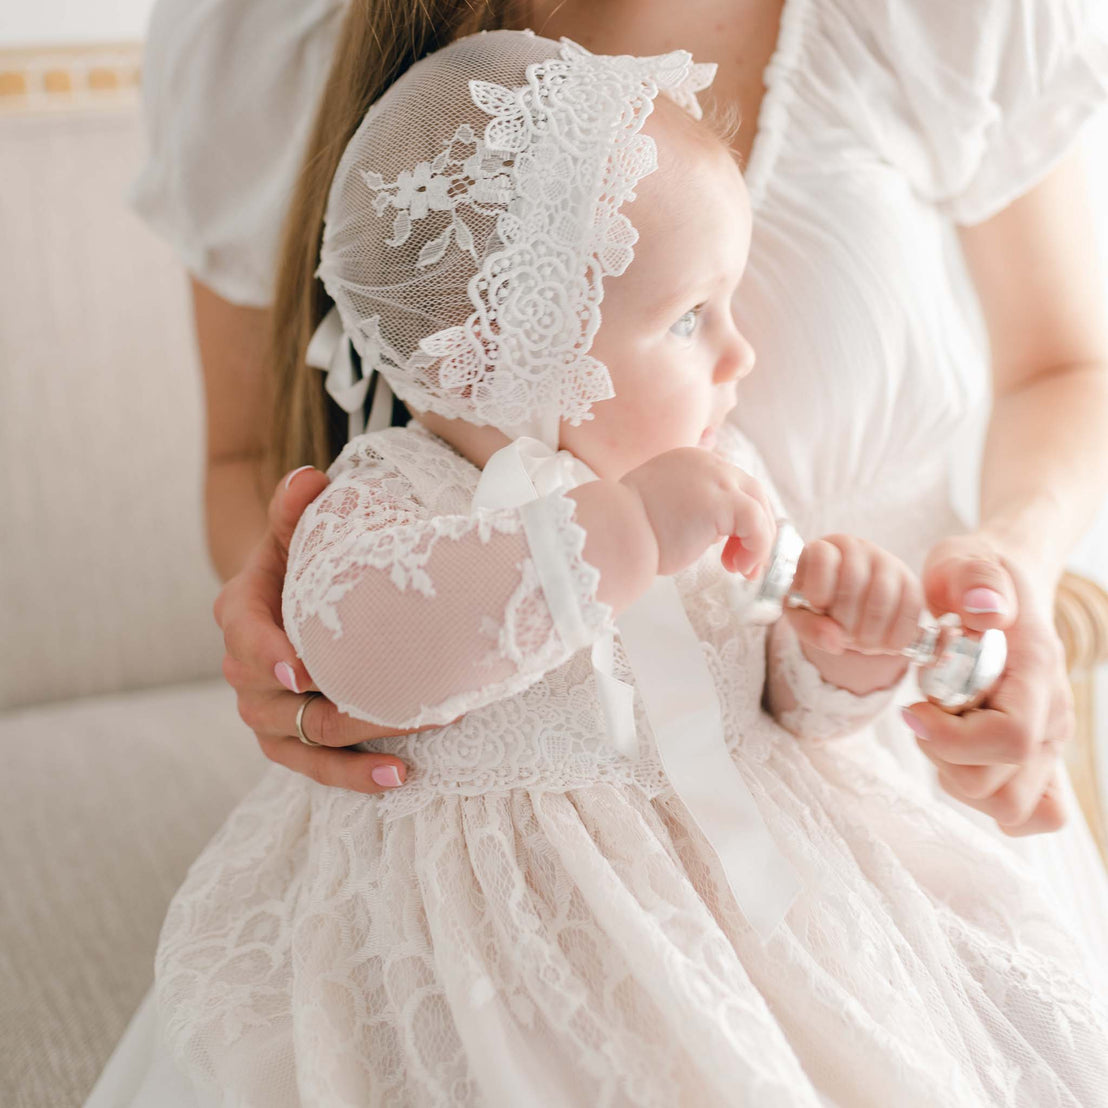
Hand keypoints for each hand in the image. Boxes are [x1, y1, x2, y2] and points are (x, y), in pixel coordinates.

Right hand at [213, 465, 411, 793]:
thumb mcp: (297, 532)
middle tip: (401, 699)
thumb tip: (308, 478)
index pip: (246, 637)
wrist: (301, 602)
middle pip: (277, 700)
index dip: (270, 655)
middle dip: (339, 703)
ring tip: (406, 755)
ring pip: (303, 741)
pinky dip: (354, 776)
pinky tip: (399, 776)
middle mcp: (244, 670)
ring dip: (356, 747)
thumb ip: (297, 508)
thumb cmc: (303, 563)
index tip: (304, 669)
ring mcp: (265, 711)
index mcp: (240, 612)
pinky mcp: (289, 740)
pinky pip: (315, 767)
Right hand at [619, 447, 776, 576]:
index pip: (730, 484)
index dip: (738, 519)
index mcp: (688, 460)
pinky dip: (758, 548)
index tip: (729, 551)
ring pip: (758, 507)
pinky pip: (757, 525)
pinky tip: (741, 567)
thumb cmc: (628, 531)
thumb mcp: (663, 509)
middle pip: (752, 491)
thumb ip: (691, 509)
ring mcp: (716, 478)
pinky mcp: (723, 502)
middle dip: (755, 530)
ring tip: (742, 570)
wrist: (614, 534)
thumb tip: (717, 531)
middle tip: (744, 565)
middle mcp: (706, 462)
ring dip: (757, 543)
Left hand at [785, 535, 922, 656]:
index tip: (817, 606)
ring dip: (871, 632)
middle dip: (846, 621)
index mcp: (823, 550)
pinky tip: (885, 644)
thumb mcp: (802, 617)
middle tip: (843, 637)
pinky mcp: (910, 582)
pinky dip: (897, 634)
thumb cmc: (820, 607)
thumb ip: (809, 627)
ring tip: (863, 644)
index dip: (819, 586)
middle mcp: (857, 549)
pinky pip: (910, 607)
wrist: (852, 611)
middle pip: (853, 581)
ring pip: (883, 596)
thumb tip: (834, 641)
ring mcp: (887, 562)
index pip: (823, 555)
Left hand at [903, 537, 1070, 834]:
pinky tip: (956, 753)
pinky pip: (1027, 811)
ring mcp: (1047, 743)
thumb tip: (984, 609)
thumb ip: (975, 577)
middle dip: (945, 759)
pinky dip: (983, 795)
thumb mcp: (964, 561)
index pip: (1011, 738)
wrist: (1000, 585)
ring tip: (939, 727)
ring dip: (956, 776)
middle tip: (924, 713)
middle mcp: (1053, 718)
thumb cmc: (974, 577)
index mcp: (1037, 673)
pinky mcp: (1033, 759)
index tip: (913, 707)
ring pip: (1008, 807)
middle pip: (1003, 788)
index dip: (951, 737)